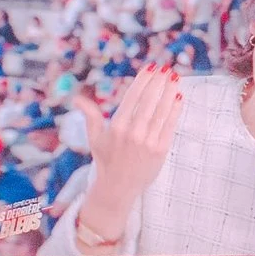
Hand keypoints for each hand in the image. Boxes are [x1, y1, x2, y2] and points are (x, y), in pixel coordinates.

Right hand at [76, 67, 184, 234]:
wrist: (118, 188)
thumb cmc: (106, 160)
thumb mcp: (95, 137)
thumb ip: (90, 116)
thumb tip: (76, 99)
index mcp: (116, 126)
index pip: (133, 96)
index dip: (143, 80)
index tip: (151, 67)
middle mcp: (133, 132)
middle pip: (149, 100)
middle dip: (158, 82)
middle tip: (166, 68)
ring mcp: (148, 141)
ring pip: (161, 111)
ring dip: (169, 92)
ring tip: (175, 78)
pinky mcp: (160, 150)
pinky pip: (169, 125)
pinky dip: (175, 110)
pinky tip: (178, 98)